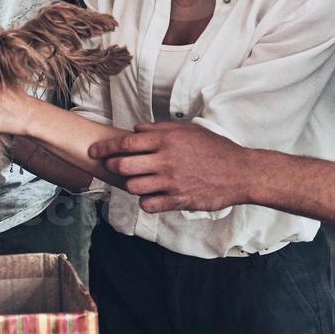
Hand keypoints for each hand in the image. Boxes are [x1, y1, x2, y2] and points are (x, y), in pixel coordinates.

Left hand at [88, 122, 249, 212]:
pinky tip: (151, 195)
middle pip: (123, 165)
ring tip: (137, 180)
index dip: (105, 148)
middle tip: (113, 166)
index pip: (125, 143)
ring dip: (130, 184)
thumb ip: (159, 129)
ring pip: (133, 186)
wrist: (240, 172)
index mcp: (166, 140)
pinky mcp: (178, 200)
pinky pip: (148, 204)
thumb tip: (135, 130)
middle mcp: (166, 160)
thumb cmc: (215, 148)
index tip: (94, 152)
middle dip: (113, 166)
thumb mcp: (188, 130)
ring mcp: (171, 182)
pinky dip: (145, 201)